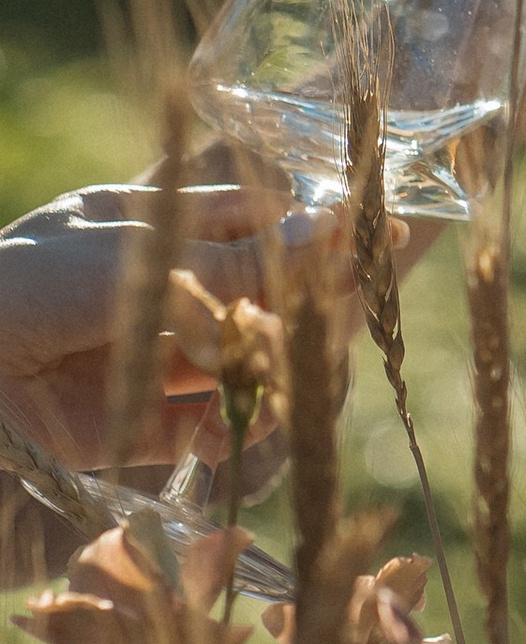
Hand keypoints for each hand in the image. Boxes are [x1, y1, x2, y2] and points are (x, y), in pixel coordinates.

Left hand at [0, 180, 321, 479]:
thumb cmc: (25, 288)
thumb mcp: (137, 259)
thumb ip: (232, 258)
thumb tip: (329, 230)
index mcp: (140, 222)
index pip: (242, 218)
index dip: (306, 226)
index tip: (372, 234)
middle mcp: (147, 287)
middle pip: (250, 291)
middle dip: (298, 301)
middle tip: (352, 305)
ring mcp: (141, 356)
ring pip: (235, 358)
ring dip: (268, 366)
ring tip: (280, 372)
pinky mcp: (130, 423)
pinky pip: (204, 423)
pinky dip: (232, 426)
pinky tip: (242, 425)